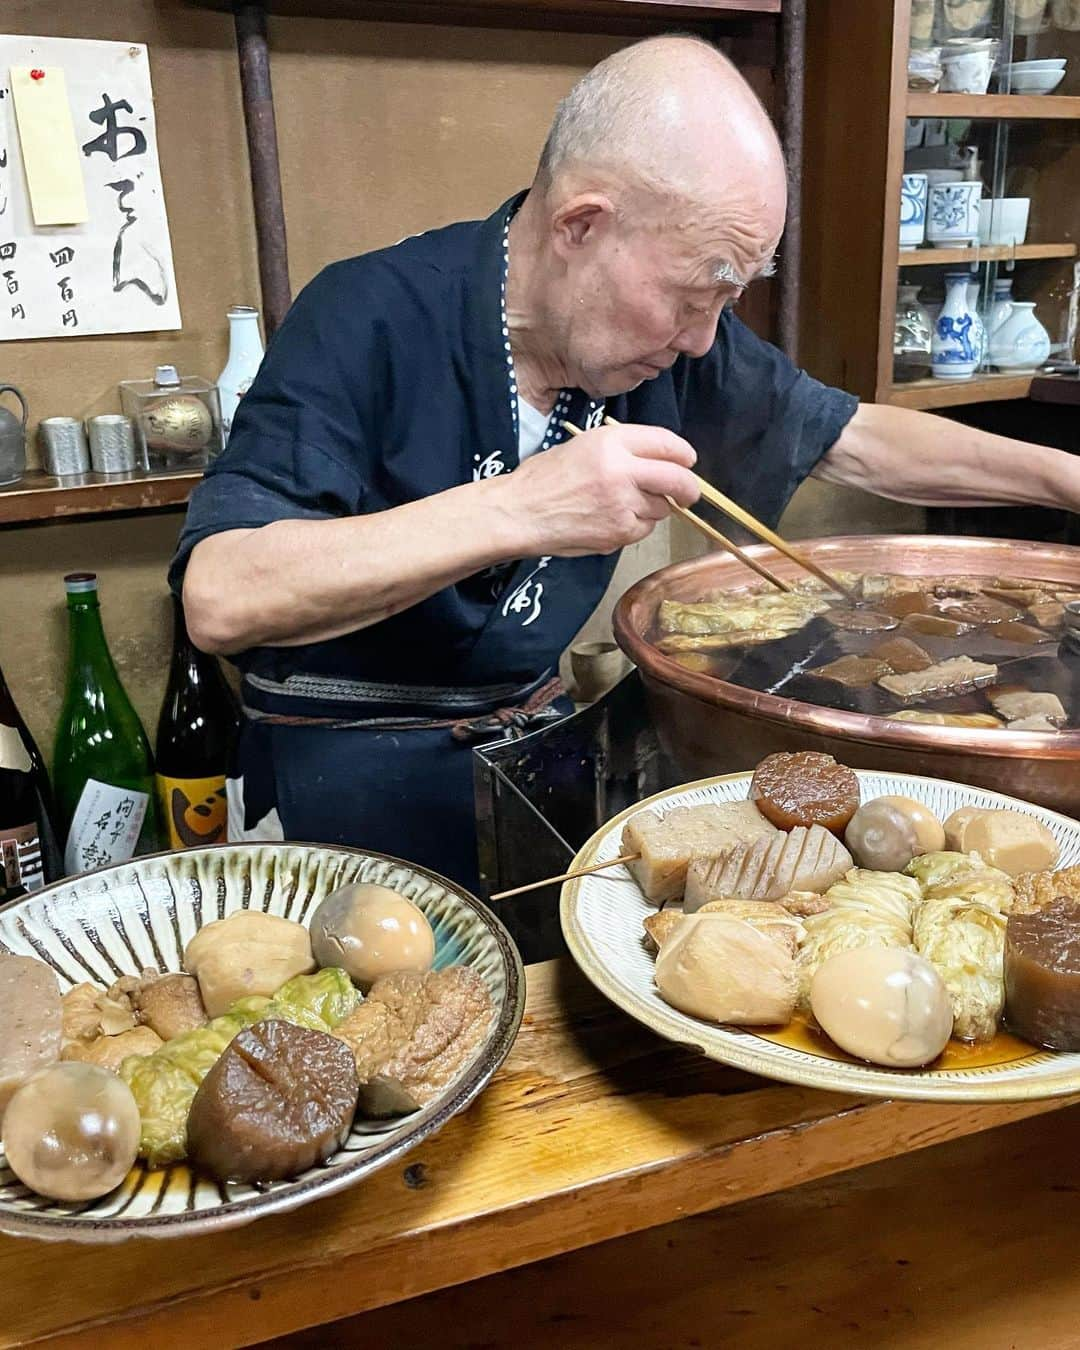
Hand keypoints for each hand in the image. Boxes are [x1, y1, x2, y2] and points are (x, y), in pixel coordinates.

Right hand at [491, 422, 699, 556]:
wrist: (520, 511)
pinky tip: (610, 520)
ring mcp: (622, 503)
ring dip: (652, 508)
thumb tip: (660, 460)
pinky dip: (635, 526)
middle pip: (677, 478)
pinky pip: (643, 529)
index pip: (666, 442)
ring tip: (621, 505)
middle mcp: (621, 470)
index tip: (688, 461)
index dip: (683, 453)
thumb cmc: (545, 479)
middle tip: (689, 493)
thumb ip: (623, 448)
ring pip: (661, 508)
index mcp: (611, 441)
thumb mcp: (583, 445)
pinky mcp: (619, 531)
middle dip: (689, 488)